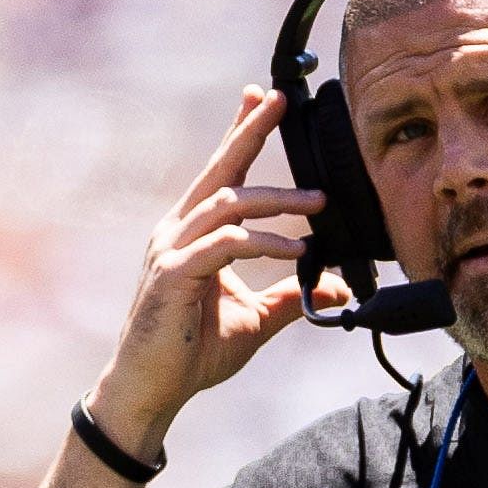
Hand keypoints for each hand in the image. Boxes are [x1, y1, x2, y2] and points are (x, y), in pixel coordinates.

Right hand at [92, 86, 322, 452]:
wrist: (152, 391)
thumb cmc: (192, 354)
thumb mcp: (254, 321)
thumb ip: (290, 298)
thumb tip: (336, 288)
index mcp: (192, 232)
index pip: (220, 173)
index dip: (239, 132)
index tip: (261, 97)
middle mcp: (178, 230)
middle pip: (219, 169)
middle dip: (249, 130)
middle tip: (279, 100)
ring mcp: (171, 249)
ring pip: (228, 204)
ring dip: (276, 200)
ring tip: (319, 203)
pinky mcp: (172, 274)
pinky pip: (224, 245)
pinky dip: (262, 243)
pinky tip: (295, 250)